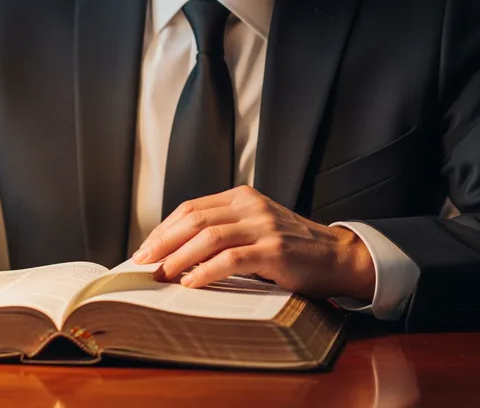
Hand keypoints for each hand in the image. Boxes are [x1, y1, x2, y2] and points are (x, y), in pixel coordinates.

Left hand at [132, 186, 375, 300]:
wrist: (336, 257)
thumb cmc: (291, 248)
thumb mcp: (255, 228)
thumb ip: (224, 231)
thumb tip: (177, 253)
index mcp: (242, 197)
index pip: (191, 208)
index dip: (164, 228)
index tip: (145, 248)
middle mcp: (250, 206)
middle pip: (194, 219)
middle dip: (163, 241)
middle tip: (143, 262)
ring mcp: (263, 226)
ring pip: (209, 236)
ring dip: (179, 257)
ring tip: (161, 274)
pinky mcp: (275, 251)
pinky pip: (232, 259)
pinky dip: (207, 271)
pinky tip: (191, 284)